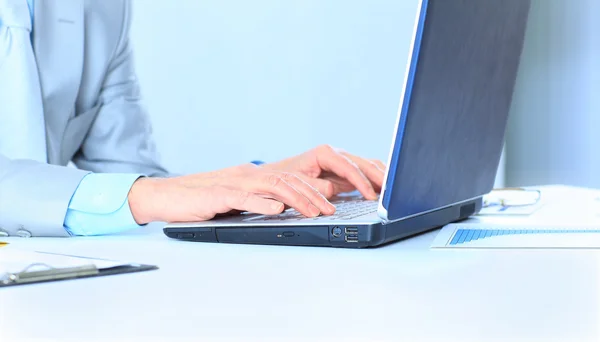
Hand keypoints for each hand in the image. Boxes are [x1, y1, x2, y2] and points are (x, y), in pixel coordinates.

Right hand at [127, 164, 336, 223]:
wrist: (166, 196)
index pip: (289, 180)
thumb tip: (282, 207)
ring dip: (296, 199)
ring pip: (272, 185)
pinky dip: (262, 202)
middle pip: (287, 180)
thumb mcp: (236, 202)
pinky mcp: (217, 194)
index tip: (329, 205)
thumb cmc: (201, 202)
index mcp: (252, 177)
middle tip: (330, 211)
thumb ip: (257, 202)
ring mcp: (233, 183)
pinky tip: (277, 209)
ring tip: (313, 212)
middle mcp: (247, 176)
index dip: (312, 191)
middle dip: (312, 196)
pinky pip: (244, 197)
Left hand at [262, 145, 385, 199]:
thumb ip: (314, 186)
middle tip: (391, 192)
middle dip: (378, 177)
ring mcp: (342, 162)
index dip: (361, 181)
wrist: (279, 175)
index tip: (371, 195)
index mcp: (324, 153)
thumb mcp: (297, 183)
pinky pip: (366, 173)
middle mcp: (336, 154)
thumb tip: (333, 189)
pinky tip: (387, 187)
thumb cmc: (286, 177)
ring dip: (381, 177)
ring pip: (368, 166)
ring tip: (395, 189)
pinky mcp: (346, 172)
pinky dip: (377, 179)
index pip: (348, 166)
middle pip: (363, 163)